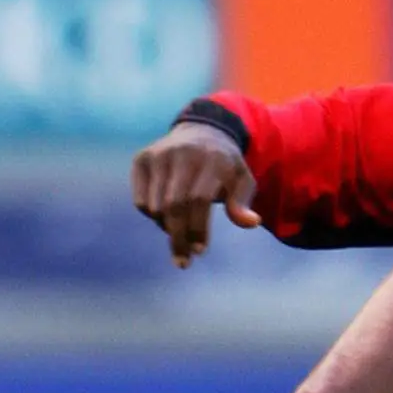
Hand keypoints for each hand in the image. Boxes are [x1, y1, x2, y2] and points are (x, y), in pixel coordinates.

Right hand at [131, 122, 261, 267]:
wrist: (202, 131)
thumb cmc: (225, 166)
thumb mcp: (243, 180)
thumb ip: (243, 202)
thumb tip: (252, 222)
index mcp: (211, 158)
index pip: (199, 199)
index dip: (198, 228)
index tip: (200, 251)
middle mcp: (182, 153)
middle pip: (174, 206)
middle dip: (178, 238)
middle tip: (183, 261)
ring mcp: (159, 155)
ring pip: (155, 206)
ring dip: (167, 229)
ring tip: (180, 235)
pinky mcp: (142, 160)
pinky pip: (141, 201)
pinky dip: (152, 217)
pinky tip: (166, 218)